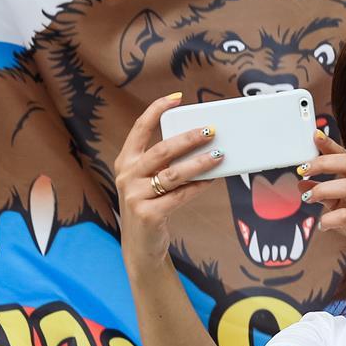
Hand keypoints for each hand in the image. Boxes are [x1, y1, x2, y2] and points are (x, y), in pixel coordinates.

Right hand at [114, 92, 223, 267]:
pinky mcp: (149, 214)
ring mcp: (135, 196)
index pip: (140, 128)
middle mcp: (127, 176)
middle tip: (211, 130)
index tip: (177, 98)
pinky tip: (213, 179)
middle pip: (162, 150)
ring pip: (174, 173)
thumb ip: (165, 164)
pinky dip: (199, 186)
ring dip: (200, 162)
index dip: (157, 110)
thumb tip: (202, 144)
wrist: (140, 246)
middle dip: (189, 138)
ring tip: (220, 154)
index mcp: (126, 162)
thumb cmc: (151, 206)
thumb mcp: (149, 182)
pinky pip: (181, 195)